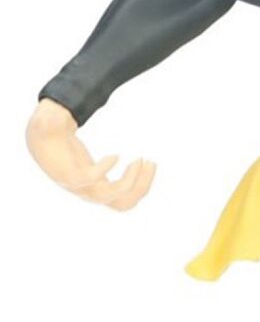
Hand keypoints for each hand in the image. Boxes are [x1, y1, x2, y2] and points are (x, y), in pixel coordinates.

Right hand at [26, 98, 156, 209]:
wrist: (50, 149)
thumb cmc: (50, 136)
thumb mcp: (46, 125)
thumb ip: (49, 120)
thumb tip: (52, 118)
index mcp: (68, 174)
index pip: (84, 181)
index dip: (101, 170)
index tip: (117, 154)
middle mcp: (82, 189)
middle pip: (108, 197)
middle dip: (129, 181)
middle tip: (142, 159)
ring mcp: (95, 192)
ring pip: (123, 203)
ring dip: (140, 186)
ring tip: (150, 163)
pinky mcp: (106, 189)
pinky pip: (127, 197)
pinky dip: (141, 184)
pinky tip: (148, 164)